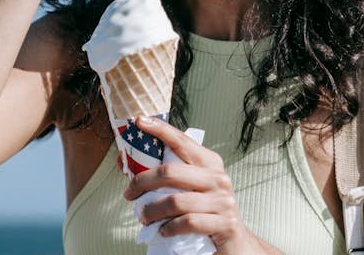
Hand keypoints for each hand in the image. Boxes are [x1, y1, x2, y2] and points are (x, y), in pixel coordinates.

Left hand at [121, 115, 269, 253]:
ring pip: (176, 201)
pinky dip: (168, 228)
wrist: (235, 243)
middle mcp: (218, 178)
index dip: (160, 129)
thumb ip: (169, 177)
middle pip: (170, 172)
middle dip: (142, 182)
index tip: (139, 121)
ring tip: (143, 217)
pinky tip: (162, 230)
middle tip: (128, 194)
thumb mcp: (192, 189)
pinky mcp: (224, 223)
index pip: (182, 141)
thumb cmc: (205, 212)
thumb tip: (129, 165)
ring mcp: (223, 201)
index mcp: (209, 162)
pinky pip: (187, 223)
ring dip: (151, 211)